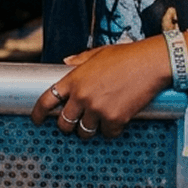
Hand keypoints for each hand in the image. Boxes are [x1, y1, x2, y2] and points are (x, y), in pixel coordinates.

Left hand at [31, 39, 170, 139]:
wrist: (150, 63)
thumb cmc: (127, 56)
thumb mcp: (99, 53)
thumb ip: (79, 60)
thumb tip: (65, 63)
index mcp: (75, 79)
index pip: (47, 99)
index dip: (38, 113)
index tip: (37, 119)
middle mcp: (83, 96)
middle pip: (64, 123)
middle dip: (67, 126)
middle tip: (75, 123)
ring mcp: (98, 109)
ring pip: (84, 132)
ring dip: (89, 129)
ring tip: (99, 120)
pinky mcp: (114, 120)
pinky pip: (107, 134)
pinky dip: (111, 130)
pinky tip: (118, 118)